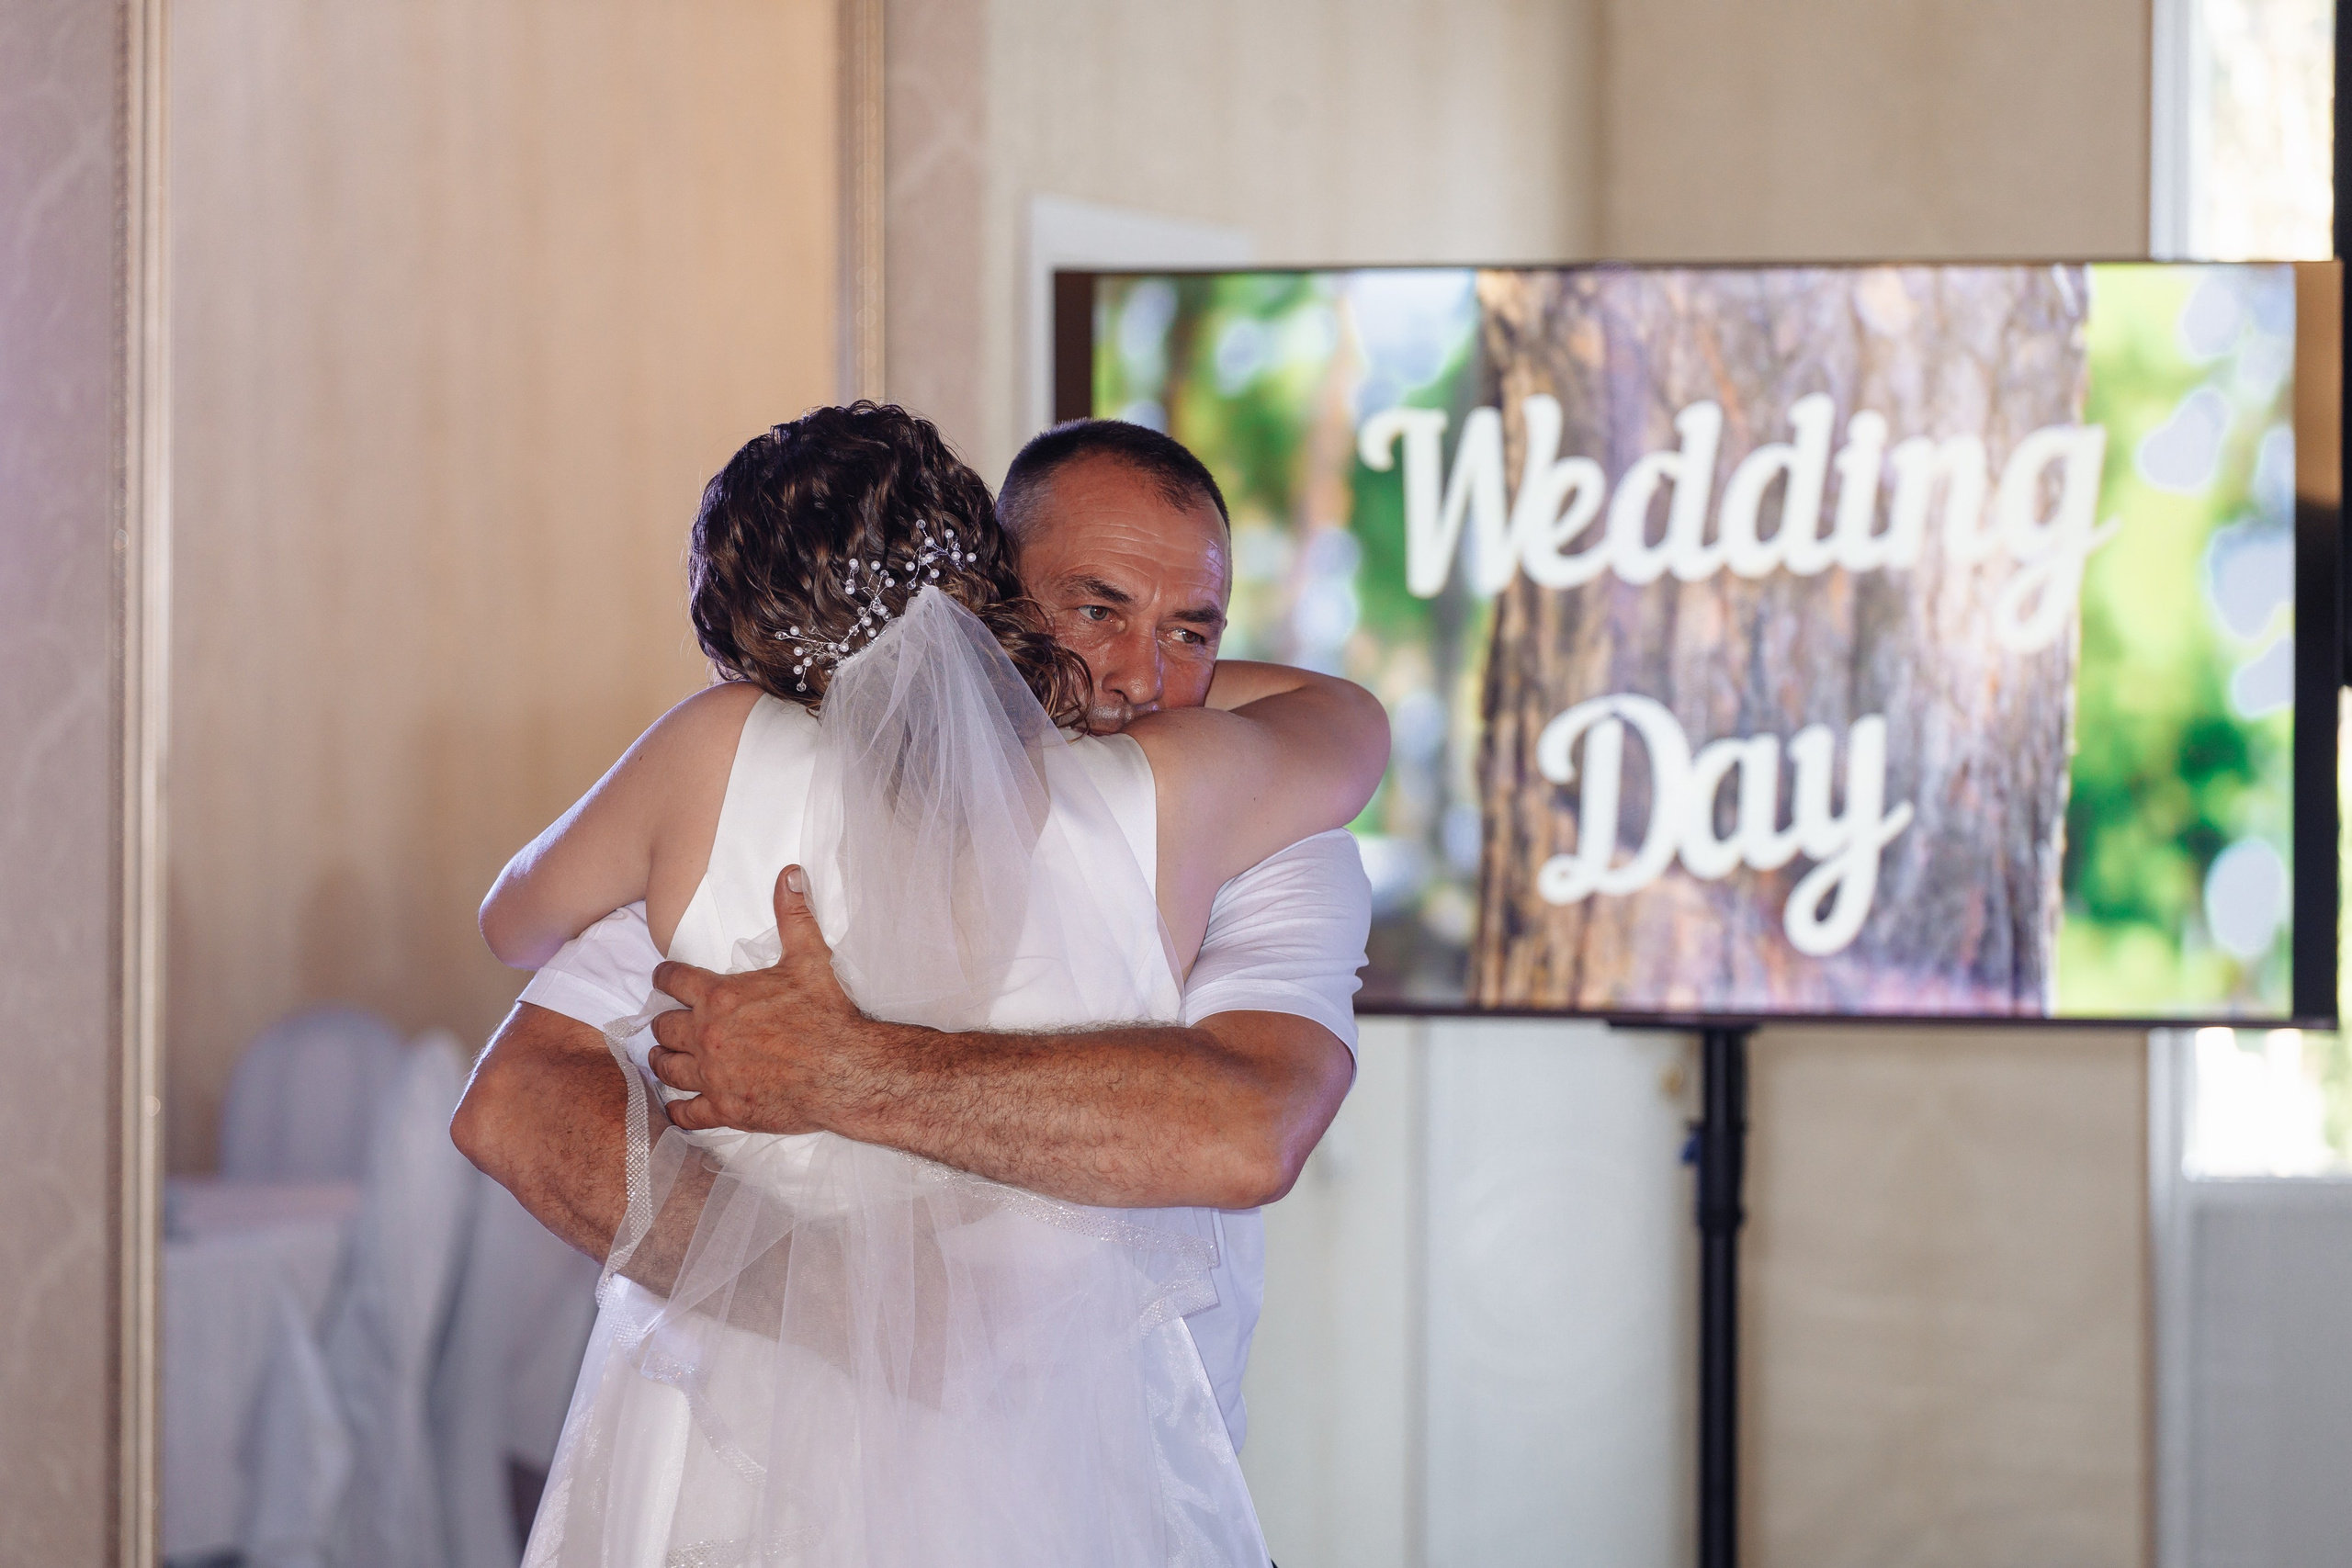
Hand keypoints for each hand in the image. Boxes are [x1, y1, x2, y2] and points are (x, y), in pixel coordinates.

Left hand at [646, 865, 880, 1133]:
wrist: (846, 1070)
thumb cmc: (827, 1015)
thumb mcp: (810, 958)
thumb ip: (794, 915)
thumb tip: (789, 874)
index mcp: (720, 997)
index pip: (673, 980)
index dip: (664, 977)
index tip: (663, 978)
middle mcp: (707, 1036)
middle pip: (663, 1027)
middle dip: (665, 1023)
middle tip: (670, 1023)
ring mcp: (713, 1075)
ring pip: (667, 1069)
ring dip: (663, 1061)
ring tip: (665, 1058)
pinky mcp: (725, 1108)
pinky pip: (686, 1112)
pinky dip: (679, 1109)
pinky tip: (680, 1105)